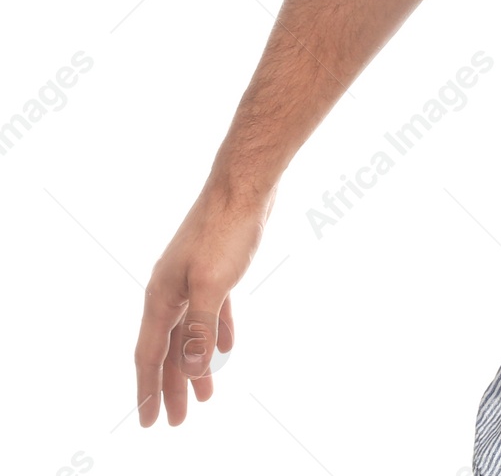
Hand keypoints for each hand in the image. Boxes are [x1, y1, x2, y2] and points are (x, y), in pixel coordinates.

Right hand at [135, 178, 272, 425]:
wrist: (244, 184)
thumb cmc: (225, 231)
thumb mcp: (212, 284)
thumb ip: (199, 328)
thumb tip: (189, 369)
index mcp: (161, 297)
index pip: (150, 355)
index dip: (149, 391)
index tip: (151, 423)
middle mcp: (169, 290)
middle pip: (167, 350)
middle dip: (172, 387)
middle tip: (177, 422)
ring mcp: (191, 278)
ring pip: (189, 332)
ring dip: (195, 364)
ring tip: (204, 396)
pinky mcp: (215, 268)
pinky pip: (210, 311)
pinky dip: (215, 333)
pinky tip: (225, 349)